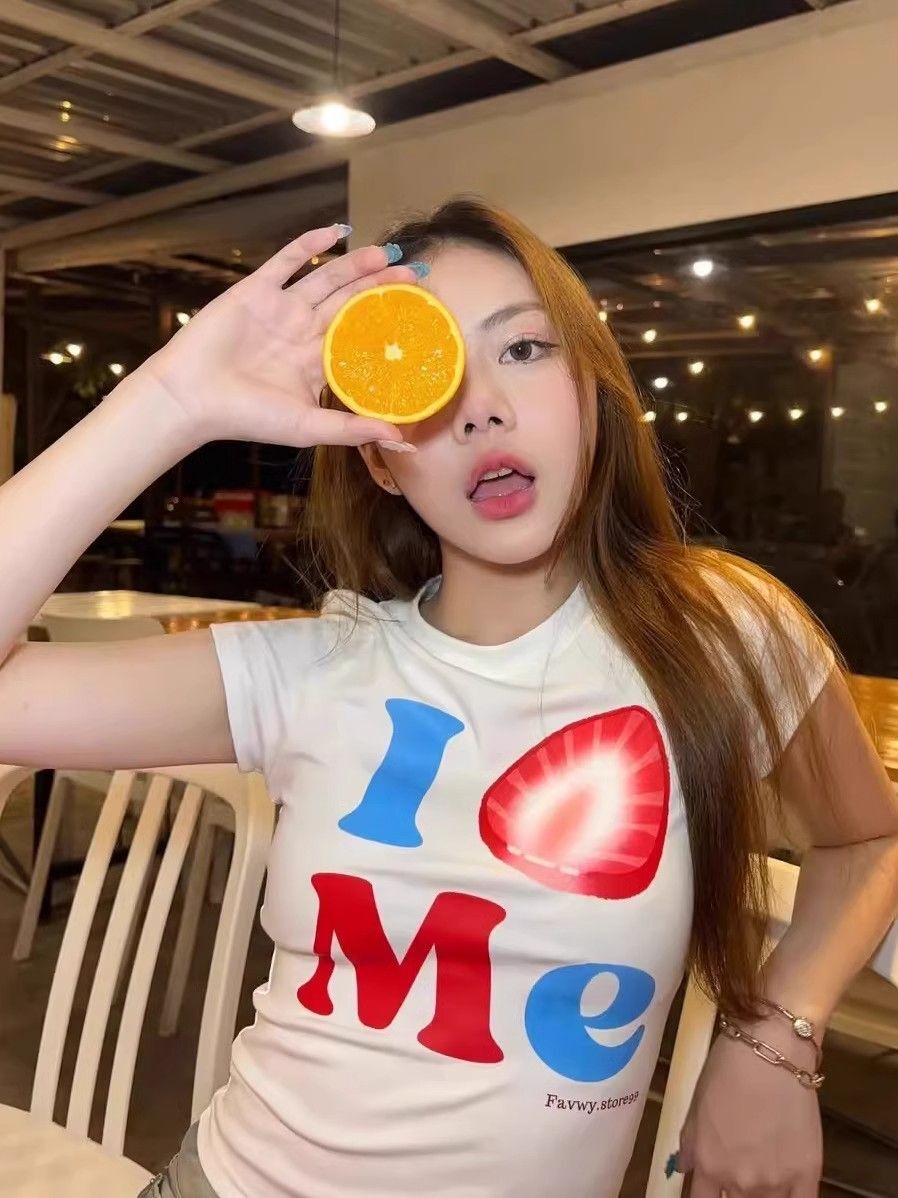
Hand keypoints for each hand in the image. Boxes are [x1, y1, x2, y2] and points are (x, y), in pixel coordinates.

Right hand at [138, 224, 420, 448]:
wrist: (193, 398)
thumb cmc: (247, 418)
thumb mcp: (308, 427)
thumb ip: (352, 429)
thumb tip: (399, 439)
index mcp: (317, 361)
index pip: (361, 336)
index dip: (388, 324)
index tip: (420, 313)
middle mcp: (302, 332)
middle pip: (350, 302)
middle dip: (381, 288)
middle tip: (415, 274)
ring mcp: (281, 309)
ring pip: (327, 279)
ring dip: (355, 266)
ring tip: (386, 255)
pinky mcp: (255, 291)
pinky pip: (287, 262)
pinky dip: (310, 246)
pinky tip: (336, 232)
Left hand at [678, 1021, 821, 1195]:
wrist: (771, 1051)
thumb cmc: (727, 1070)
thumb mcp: (695, 1104)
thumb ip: (689, 1143)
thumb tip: (684, 1169)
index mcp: (709, 1165)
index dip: (707, 1197)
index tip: (712, 1190)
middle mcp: (740, 1182)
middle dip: (733, 1193)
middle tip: (741, 1171)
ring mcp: (776, 1182)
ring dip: (760, 1195)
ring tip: (762, 1173)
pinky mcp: (807, 1175)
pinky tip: (787, 1190)